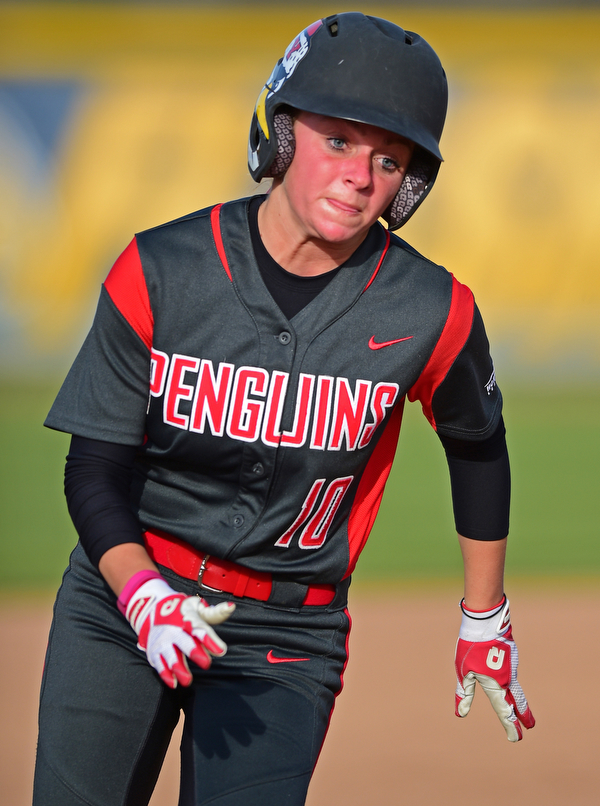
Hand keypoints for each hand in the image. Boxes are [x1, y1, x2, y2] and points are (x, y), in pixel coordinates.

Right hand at [124, 575, 234, 687]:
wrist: (153, 609)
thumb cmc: (183, 613)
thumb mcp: (198, 609)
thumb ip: (215, 613)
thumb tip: (231, 607)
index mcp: (188, 620)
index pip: (200, 629)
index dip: (210, 640)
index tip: (221, 650)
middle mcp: (175, 630)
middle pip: (185, 642)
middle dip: (195, 652)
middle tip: (206, 664)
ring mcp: (163, 641)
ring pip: (171, 655)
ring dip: (179, 668)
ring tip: (188, 680)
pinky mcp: (154, 651)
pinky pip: (159, 663)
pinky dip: (165, 674)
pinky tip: (174, 683)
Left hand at [454, 596, 534, 741]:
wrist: (484, 621)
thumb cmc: (470, 647)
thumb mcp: (463, 671)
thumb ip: (464, 693)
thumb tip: (460, 713)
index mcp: (496, 684)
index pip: (504, 710)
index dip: (510, 725)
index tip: (516, 738)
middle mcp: (508, 678)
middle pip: (517, 701)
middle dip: (523, 714)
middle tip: (530, 726)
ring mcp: (512, 666)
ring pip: (515, 686)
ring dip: (518, 699)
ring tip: (522, 711)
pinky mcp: (511, 655)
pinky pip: (510, 672)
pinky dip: (510, 681)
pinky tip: (504, 677)